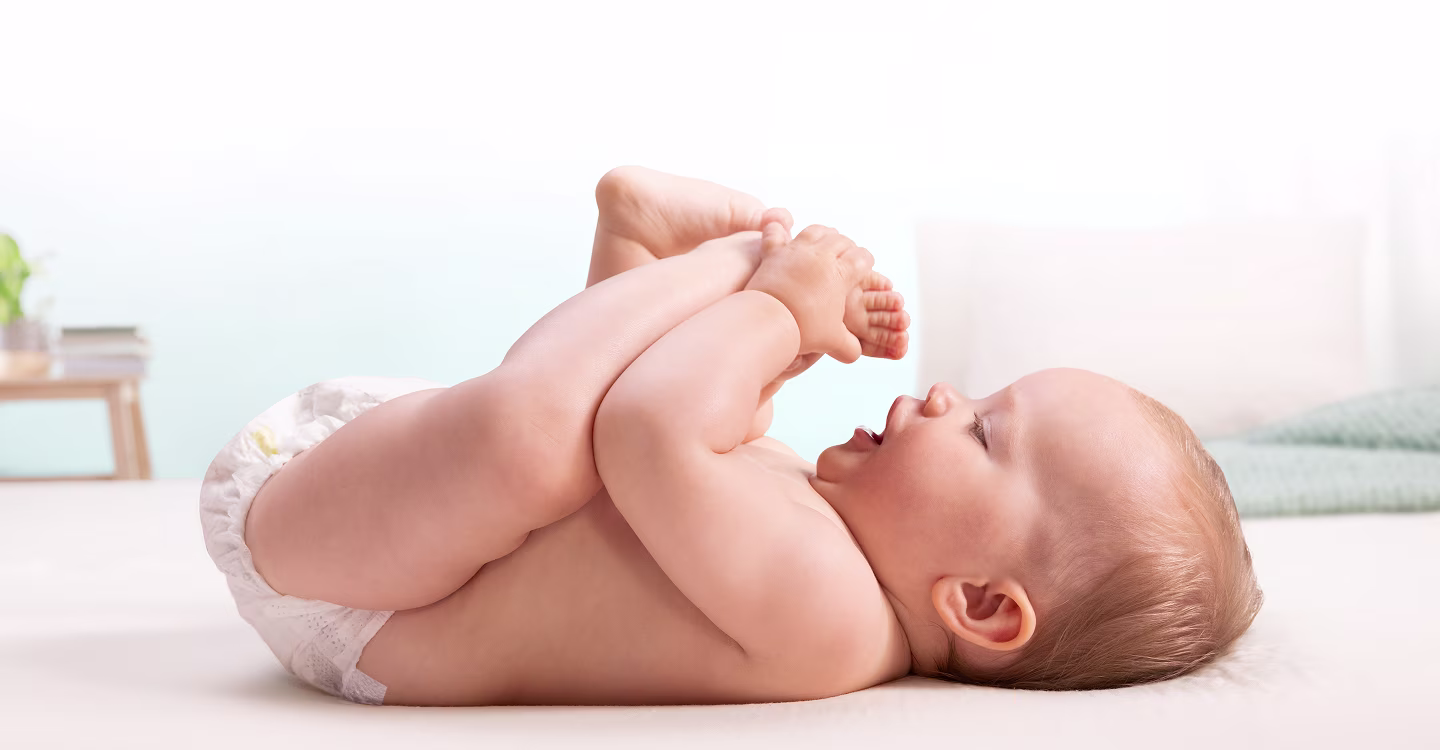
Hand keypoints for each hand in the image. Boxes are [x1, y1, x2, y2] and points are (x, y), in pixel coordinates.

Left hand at [744, 221, 873, 362]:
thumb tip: (854, 353)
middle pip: (842, 240)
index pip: (862, 257)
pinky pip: (775, 232)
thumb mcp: (832, 340)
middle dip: (848, 246)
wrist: (770, 321)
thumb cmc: (804, 330)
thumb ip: (848, 345)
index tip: (864, 267)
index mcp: (841, 273)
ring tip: (825, 239)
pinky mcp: (774, 252)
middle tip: (847, 255)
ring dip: (823, 233)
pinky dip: (778, 227)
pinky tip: (780, 226)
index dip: (866, 262)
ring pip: (816, 230)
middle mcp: (821, 255)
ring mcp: (796, 251)